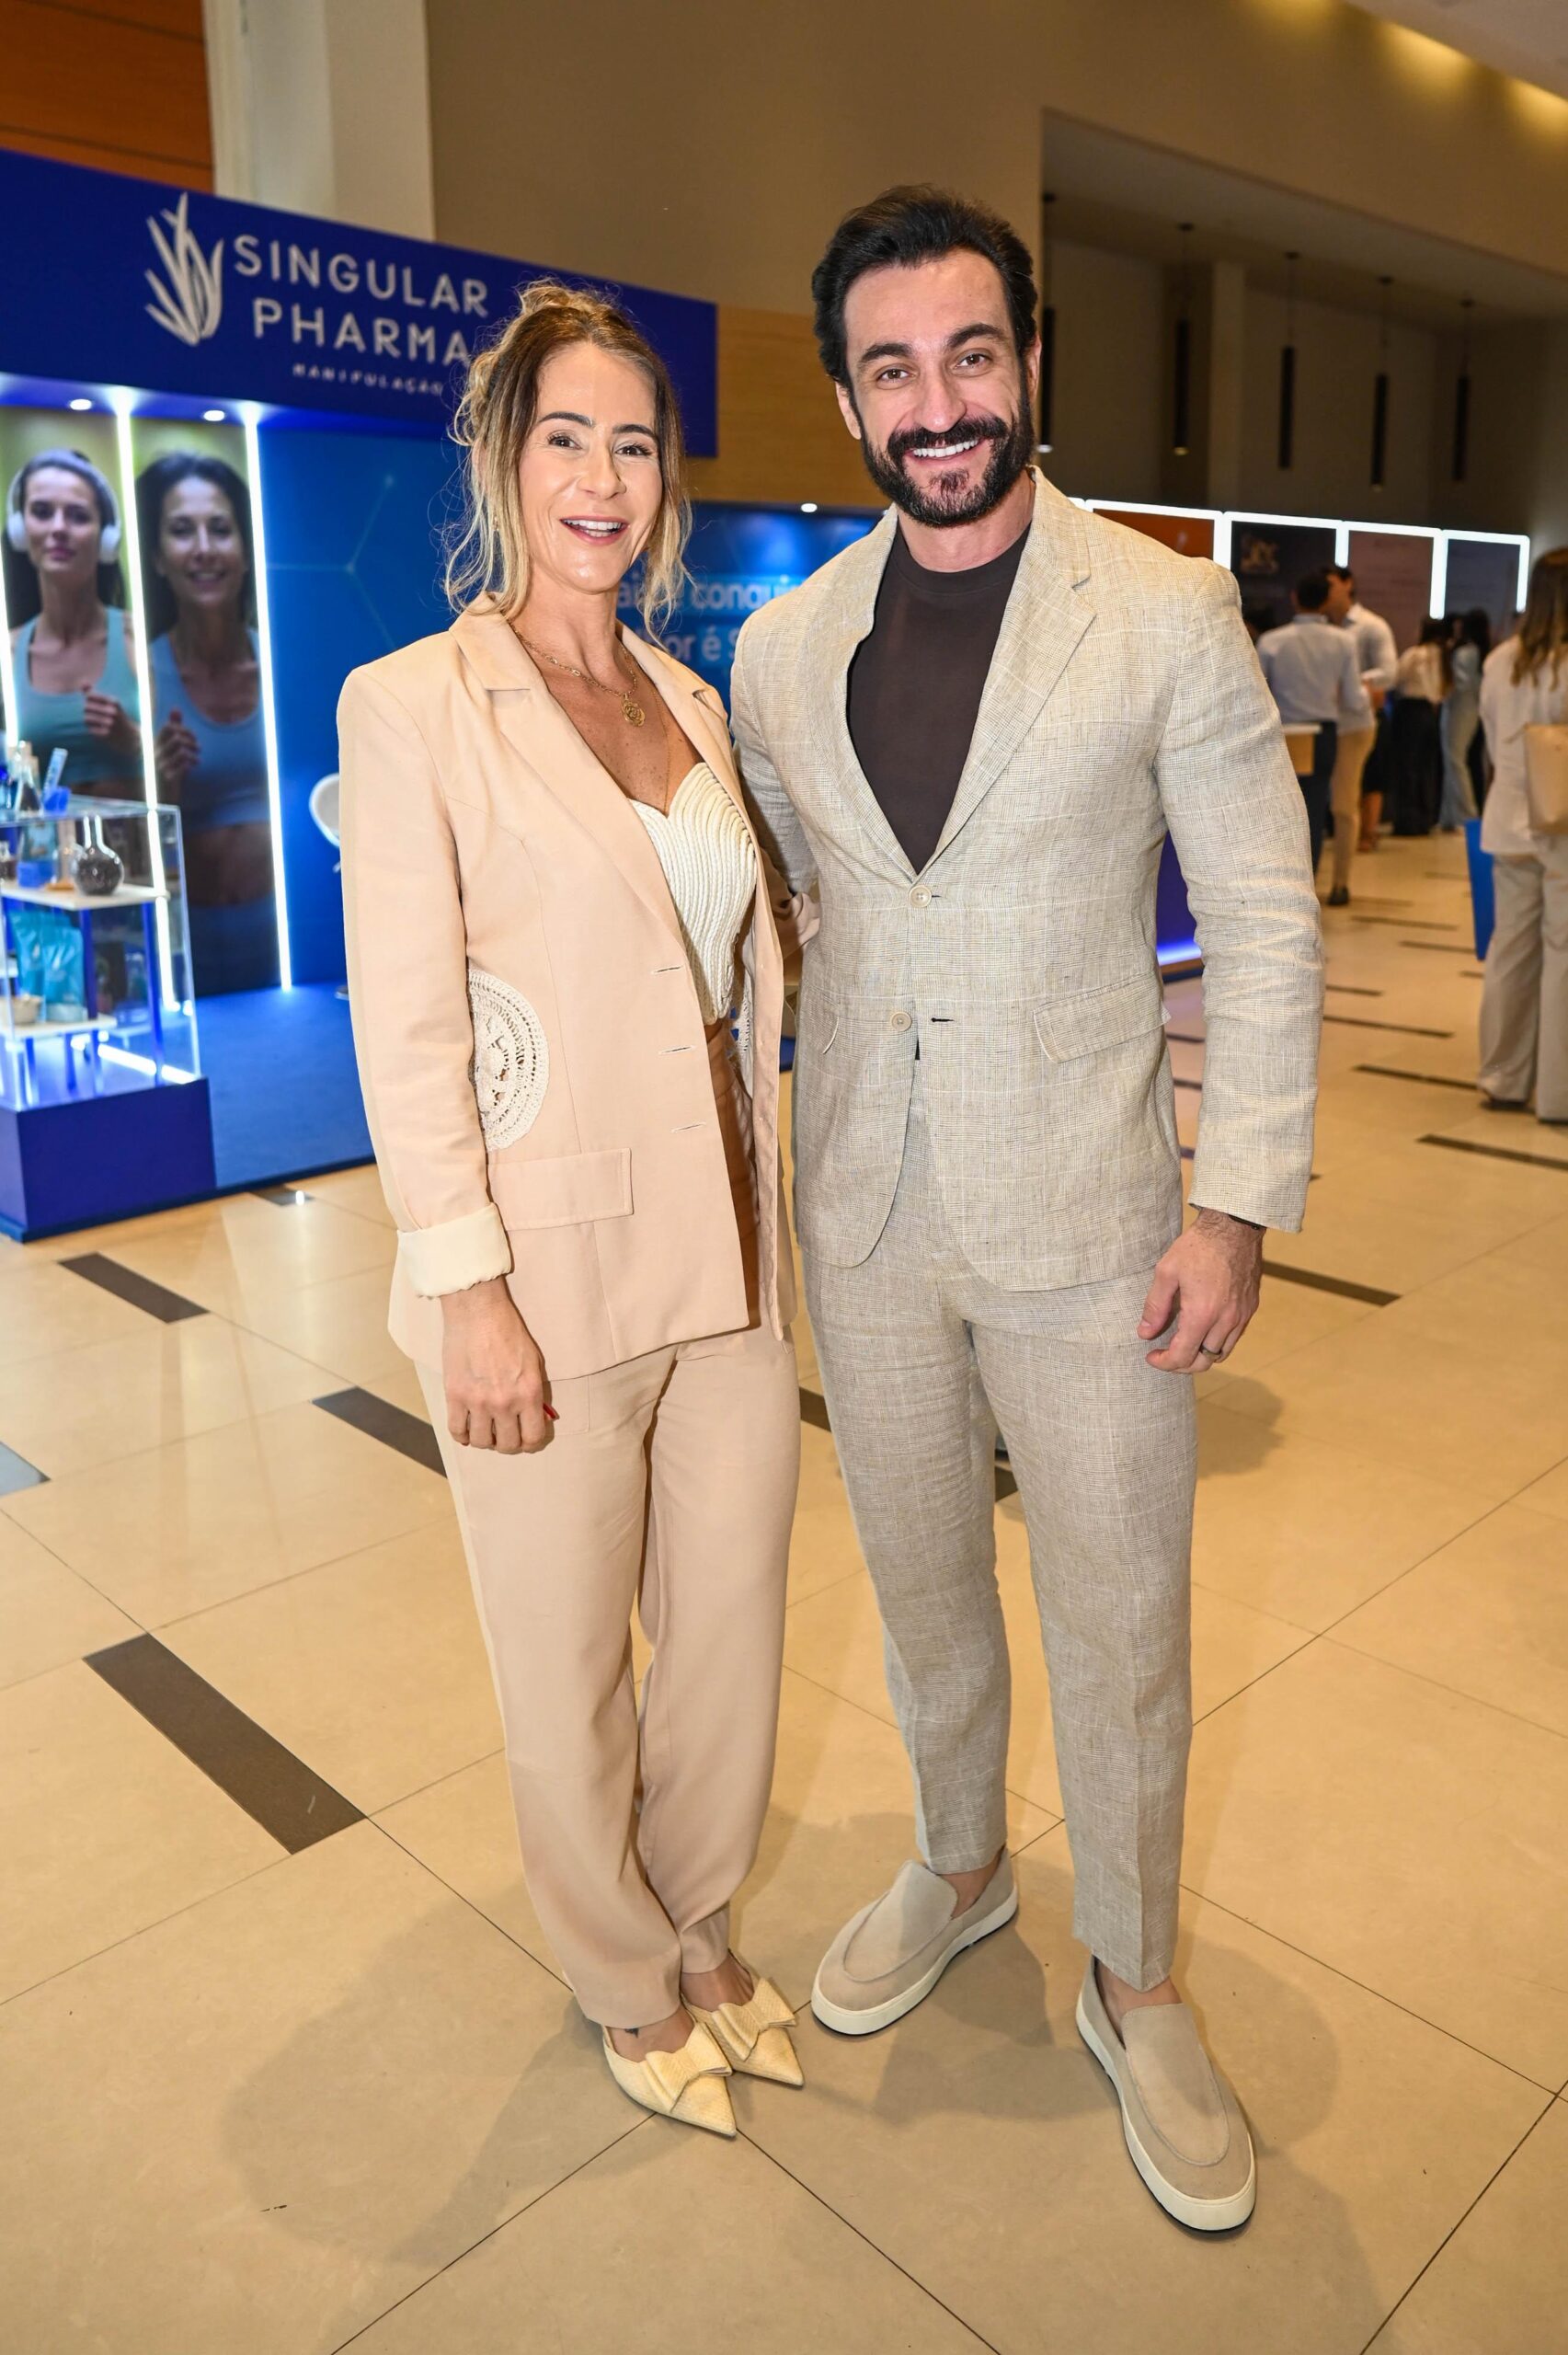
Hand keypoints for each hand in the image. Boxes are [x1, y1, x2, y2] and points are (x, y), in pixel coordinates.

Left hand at [83, 693, 140, 757]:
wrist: (129, 736)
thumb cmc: (116, 716)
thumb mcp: (109, 702)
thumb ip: (94, 692)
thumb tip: (82, 682)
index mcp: (114, 701)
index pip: (90, 696)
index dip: (87, 699)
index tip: (91, 703)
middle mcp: (113, 712)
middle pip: (86, 707)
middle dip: (86, 710)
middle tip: (90, 714)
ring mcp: (110, 723)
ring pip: (86, 719)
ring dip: (87, 720)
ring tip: (92, 722)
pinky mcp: (107, 734)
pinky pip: (90, 730)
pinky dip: (91, 730)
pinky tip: (97, 730)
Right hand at [155, 709, 199, 796]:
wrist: (160, 793)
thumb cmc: (167, 766)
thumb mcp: (169, 746)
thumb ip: (173, 727)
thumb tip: (176, 708)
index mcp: (154, 743)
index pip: (169, 727)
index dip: (184, 729)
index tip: (192, 737)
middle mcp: (154, 753)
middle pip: (177, 738)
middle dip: (192, 741)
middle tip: (198, 748)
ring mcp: (159, 765)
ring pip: (182, 751)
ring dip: (193, 755)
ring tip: (197, 760)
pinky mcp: (166, 777)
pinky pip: (183, 765)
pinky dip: (190, 764)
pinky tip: (191, 767)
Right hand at [441, 1277, 553, 1452]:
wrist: (477, 1312)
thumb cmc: (508, 1332)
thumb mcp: (534, 1362)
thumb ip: (534, 1392)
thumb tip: (534, 1417)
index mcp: (528, 1393)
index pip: (533, 1438)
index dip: (530, 1444)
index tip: (525, 1440)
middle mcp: (504, 1402)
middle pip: (507, 1445)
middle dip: (507, 1443)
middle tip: (504, 1434)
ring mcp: (477, 1401)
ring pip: (481, 1442)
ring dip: (484, 1440)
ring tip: (485, 1430)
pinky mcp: (454, 1396)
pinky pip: (457, 1431)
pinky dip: (462, 1436)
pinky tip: (466, 1429)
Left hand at [1138, 1208, 1263, 1373]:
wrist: (1234, 1226)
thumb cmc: (1198, 1246)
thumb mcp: (1166, 1272)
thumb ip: (1155, 1306)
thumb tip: (1145, 1332)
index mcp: (1202, 1314)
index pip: (1183, 1356)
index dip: (1164, 1363)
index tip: (1151, 1356)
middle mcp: (1226, 1320)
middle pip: (1203, 1361)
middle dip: (1181, 1364)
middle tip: (1165, 1354)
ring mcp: (1241, 1315)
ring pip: (1221, 1353)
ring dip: (1200, 1356)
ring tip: (1183, 1345)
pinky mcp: (1250, 1308)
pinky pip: (1233, 1338)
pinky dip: (1216, 1343)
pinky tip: (1202, 1330)